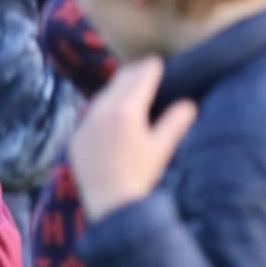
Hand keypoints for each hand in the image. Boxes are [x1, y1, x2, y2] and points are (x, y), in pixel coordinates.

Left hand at [68, 56, 198, 219]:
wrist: (110, 204)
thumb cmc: (141, 177)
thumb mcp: (162, 148)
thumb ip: (176, 121)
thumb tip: (189, 103)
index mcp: (126, 110)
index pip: (141, 77)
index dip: (152, 67)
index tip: (158, 62)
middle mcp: (102, 111)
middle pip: (120, 80)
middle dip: (134, 73)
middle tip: (145, 68)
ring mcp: (85, 124)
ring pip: (102, 95)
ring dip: (117, 89)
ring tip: (129, 88)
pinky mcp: (76, 138)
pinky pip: (90, 114)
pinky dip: (103, 109)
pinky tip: (110, 115)